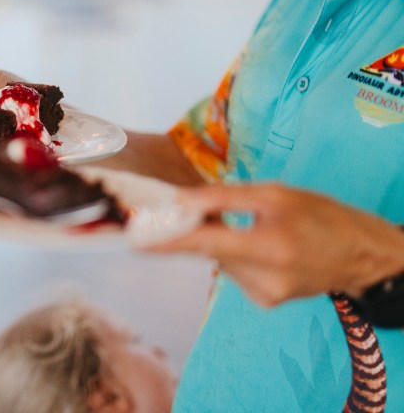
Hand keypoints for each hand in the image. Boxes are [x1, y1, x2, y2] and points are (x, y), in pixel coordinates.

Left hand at [145, 183, 403, 306]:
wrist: (362, 255)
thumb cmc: (321, 215)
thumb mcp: (275, 194)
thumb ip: (224, 198)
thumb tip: (180, 200)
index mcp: (268, 246)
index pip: (204, 243)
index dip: (167, 242)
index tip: (134, 241)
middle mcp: (263, 278)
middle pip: (211, 250)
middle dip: (202, 229)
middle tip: (205, 208)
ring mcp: (264, 295)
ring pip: (221, 260)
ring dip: (224, 241)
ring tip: (258, 228)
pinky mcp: (265, 301)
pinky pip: (235, 272)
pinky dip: (238, 255)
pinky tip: (264, 247)